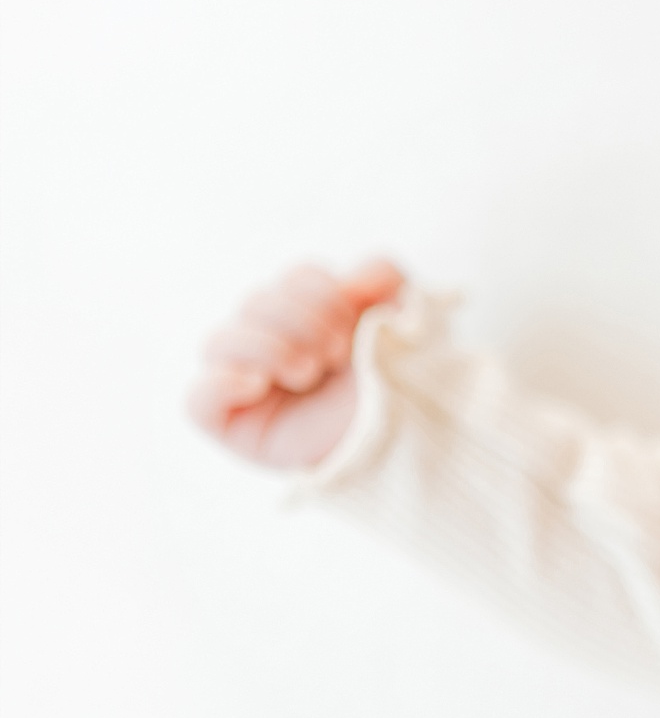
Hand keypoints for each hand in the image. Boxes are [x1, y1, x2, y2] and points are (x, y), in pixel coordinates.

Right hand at [186, 259, 404, 468]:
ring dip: (267, 348)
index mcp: (309, 316)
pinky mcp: (231, 425)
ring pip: (216, 340)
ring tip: (307, 373)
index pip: (294, 278)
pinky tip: (258, 385)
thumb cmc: (399, 383)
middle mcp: (270, 344)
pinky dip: (221, 383)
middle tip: (336, 355)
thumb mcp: (406, 318)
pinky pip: (195, 398)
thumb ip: (383, 275)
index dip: (323, 292)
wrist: (405, 442)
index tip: (354, 328)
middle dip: (303, 321)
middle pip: (255, 301)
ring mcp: (245, 384)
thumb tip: (352, 276)